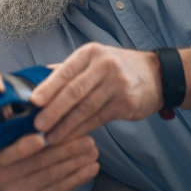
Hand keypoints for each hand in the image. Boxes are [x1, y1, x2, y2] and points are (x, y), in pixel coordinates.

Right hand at [0, 133, 99, 190]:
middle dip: (65, 150)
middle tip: (87, 140)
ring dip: (76, 162)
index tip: (41, 138)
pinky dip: (77, 178)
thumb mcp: (1, 158)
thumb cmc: (7, 174)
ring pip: (51, 175)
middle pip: (37, 162)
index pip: (7, 153)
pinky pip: (58, 189)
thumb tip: (38, 114)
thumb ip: (15, 139)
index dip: (23, 147)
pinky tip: (91, 169)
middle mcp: (0, 178)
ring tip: (93, 151)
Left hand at [30, 43, 162, 143]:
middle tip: (37, 125)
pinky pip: (98, 119)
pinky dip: (82, 129)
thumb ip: (67, 70)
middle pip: (74, 92)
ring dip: (65, 126)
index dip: (47, 88)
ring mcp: (117, 85)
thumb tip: (35, 81)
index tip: (33, 102)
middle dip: (53, 111)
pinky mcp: (126, 103)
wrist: (157, 75)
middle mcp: (104, 66)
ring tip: (50, 137)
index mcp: (90, 53)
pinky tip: (69, 137)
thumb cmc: (116, 67)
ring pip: (85, 109)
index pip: (64, 72)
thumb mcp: (93, 60)